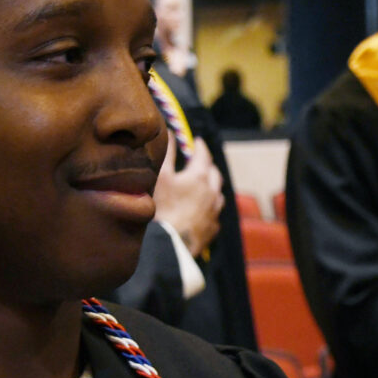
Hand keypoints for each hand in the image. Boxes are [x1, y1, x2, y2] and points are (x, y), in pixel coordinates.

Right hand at [152, 138, 223, 254]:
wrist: (169, 245)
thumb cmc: (161, 208)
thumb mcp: (160, 176)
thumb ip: (168, 153)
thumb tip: (171, 133)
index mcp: (200, 177)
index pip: (204, 155)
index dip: (199, 146)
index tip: (196, 141)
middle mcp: (212, 192)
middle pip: (214, 174)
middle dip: (208, 166)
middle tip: (199, 162)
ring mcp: (214, 212)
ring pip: (218, 194)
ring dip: (211, 187)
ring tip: (202, 186)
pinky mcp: (212, 229)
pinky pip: (214, 213)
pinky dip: (209, 207)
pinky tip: (201, 210)